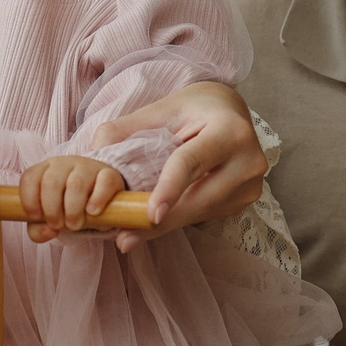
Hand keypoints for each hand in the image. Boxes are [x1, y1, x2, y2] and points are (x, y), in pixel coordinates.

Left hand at [16, 155, 125, 242]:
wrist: (98, 199)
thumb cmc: (68, 207)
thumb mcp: (50, 219)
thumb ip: (39, 230)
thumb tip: (49, 231)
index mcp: (45, 170)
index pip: (30, 177)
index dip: (29, 199)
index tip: (36, 217)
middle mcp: (64, 164)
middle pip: (52, 183)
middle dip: (51, 209)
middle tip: (58, 225)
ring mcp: (87, 167)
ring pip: (76, 184)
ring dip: (73, 209)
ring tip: (75, 224)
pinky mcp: (109, 174)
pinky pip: (104, 182)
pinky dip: (98, 199)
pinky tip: (93, 212)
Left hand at [87, 82, 265, 252]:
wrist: (229, 111)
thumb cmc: (194, 108)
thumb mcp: (161, 109)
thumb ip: (126, 128)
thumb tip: (95, 152)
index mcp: (229, 130)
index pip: (193, 162)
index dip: (169, 189)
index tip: (149, 214)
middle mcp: (248, 159)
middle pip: (199, 198)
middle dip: (162, 220)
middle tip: (126, 237)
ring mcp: (251, 183)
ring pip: (202, 212)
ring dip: (168, 223)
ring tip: (133, 230)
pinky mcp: (246, 199)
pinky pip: (207, 214)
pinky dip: (181, 218)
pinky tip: (161, 217)